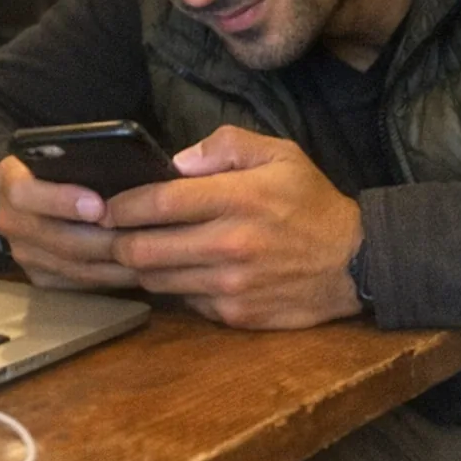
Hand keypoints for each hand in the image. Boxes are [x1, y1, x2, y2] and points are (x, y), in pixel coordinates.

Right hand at [0, 155, 139, 289]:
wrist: (28, 194)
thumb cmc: (56, 166)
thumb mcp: (60, 152)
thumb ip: (81, 158)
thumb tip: (126, 165)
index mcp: (10, 179)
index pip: (24, 194)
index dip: (61, 201)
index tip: (98, 206)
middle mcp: (9, 220)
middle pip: (56, 238)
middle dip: (101, 240)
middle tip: (140, 238)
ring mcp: (22, 253)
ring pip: (71, 266)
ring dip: (112, 264)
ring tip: (148, 256)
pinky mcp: (38, 276)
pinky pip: (77, 282)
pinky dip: (110, 277)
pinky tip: (137, 269)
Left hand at [103, 125, 364, 328]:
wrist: (356, 264)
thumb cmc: (312, 203)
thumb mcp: (280, 154)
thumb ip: (226, 145)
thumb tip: (177, 162)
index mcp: (238, 199)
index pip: (158, 202)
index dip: (121, 205)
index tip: (104, 204)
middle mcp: (229, 245)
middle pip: (143, 249)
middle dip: (115, 241)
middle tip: (106, 232)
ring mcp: (230, 286)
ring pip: (156, 280)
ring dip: (137, 267)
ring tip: (130, 250)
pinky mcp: (235, 315)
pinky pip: (184, 302)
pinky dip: (173, 287)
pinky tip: (174, 272)